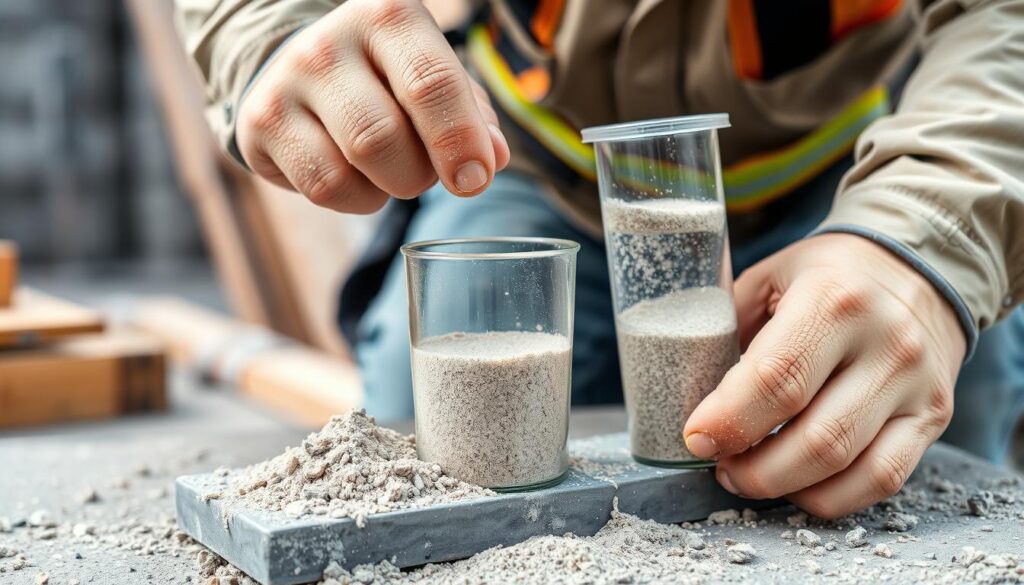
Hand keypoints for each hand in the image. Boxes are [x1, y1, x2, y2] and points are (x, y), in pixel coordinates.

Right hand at [235, 0, 509, 212]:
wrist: (301, 67)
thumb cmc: (388, 78)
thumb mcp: (436, 78)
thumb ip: (473, 116)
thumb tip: (493, 159)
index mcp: (387, 16)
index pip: (430, 82)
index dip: (459, 139)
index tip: (475, 179)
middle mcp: (329, 43)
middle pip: (385, 136)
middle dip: (420, 173)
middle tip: (425, 170)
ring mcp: (286, 83)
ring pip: (353, 166)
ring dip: (389, 188)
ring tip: (391, 169)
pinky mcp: (259, 125)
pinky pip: (323, 189)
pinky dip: (356, 199)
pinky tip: (358, 177)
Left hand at [683, 233, 965, 517]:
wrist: (918, 268)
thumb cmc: (826, 277)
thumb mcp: (770, 279)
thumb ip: (728, 327)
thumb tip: (680, 387)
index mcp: (834, 298)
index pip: (778, 377)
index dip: (730, 420)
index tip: (695, 438)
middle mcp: (886, 342)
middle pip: (815, 435)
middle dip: (753, 467)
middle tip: (718, 463)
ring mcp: (916, 384)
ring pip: (849, 466)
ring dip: (784, 486)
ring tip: (747, 475)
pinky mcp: (933, 417)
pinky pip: (882, 479)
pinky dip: (830, 496)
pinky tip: (796, 484)